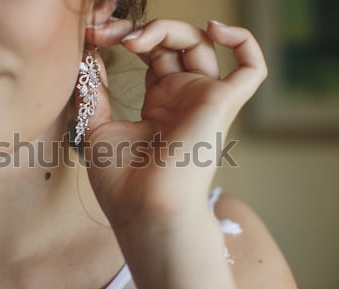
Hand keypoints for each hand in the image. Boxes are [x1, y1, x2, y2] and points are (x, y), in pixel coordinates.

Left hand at [82, 19, 266, 225]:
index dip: (127, 39)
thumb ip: (94, 92)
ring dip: (167, 29)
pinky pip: (251, 69)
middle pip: (173, 44)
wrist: (144, 209)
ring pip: (201, 45)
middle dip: (142, 30)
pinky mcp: (223, 104)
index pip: (152, 55)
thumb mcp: (97, 128)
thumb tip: (87, 58)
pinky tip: (215, 28)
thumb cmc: (122, 181)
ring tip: (132, 41)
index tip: (94, 36)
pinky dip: (243, 41)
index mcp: (159, 105)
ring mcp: (203, 100)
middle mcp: (183, 99)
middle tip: (108, 33)